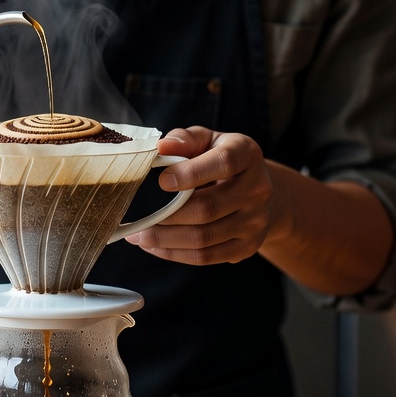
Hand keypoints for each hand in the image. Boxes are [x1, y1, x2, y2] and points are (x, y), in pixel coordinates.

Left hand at [124, 126, 274, 264]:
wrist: (255, 190)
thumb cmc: (219, 159)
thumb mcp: (206, 140)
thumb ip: (185, 140)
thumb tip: (161, 147)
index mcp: (247, 154)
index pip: (224, 162)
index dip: (191, 173)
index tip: (162, 181)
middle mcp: (258, 189)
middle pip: (209, 208)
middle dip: (168, 217)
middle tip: (137, 221)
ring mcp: (256, 221)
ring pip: (205, 238)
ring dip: (165, 240)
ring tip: (139, 236)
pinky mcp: (248, 246)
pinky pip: (207, 256)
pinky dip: (176, 254)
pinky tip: (156, 246)